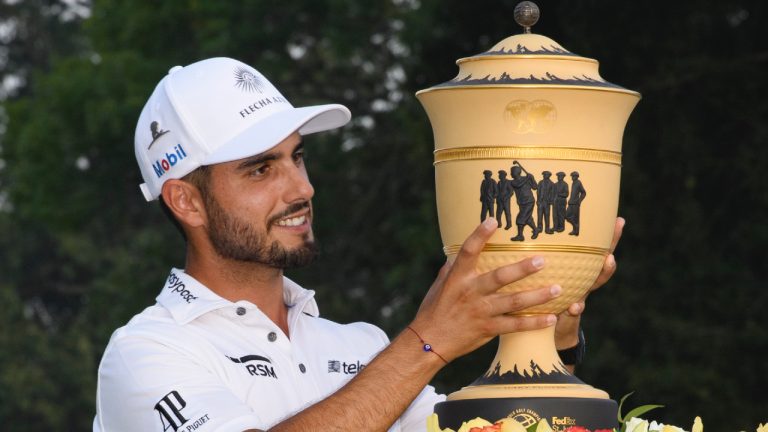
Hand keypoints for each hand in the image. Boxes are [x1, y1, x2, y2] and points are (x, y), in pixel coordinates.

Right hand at [411, 217, 560, 361]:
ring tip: (557, 288)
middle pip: (499, 277)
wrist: (429, 342)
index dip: (479, 235)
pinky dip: (534, 323)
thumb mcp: (439, 286)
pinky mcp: (488, 328)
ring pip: (514, 302)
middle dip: (522, 269)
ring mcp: (481, 311)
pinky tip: (551, 318)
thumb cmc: (433, 310)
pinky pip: (515, 325)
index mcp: (457, 278)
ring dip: (537, 296)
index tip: (493, 221)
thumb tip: (458, 254)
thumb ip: (451, 269)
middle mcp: (470, 292)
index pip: (468, 252)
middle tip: (542, 260)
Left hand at [554, 217, 624, 348]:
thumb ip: (545, 258)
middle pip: (602, 265)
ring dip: (603, 272)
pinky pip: (575, 310)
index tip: (619, 220)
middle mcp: (583, 281)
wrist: (550, 328)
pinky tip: (574, 306)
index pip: (595, 250)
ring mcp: (580, 296)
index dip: (609, 237)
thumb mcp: (547, 275)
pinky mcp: (571, 313)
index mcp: (578, 269)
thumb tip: (534, 227)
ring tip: (608, 261)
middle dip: (611, 252)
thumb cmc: (545, 294)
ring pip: (594, 283)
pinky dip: (576, 307)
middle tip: (614, 244)